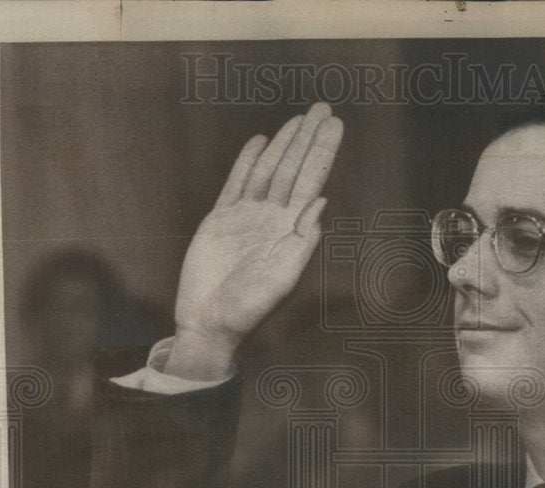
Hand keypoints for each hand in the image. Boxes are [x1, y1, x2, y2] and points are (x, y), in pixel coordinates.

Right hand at [166, 103, 343, 379]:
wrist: (209, 323)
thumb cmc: (248, 310)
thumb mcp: (282, 280)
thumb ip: (302, 243)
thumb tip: (320, 202)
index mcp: (290, 231)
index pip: (311, 182)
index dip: (322, 153)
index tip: (335, 126)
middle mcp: (272, 220)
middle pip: (293, 169)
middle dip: (307, 139)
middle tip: (323, 107)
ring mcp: (246, 217)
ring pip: (268, 171)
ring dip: (283, 145)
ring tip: (298, 119)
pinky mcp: (220, 220)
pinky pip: (236, 183)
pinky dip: (248, 162)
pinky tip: (260, 143)